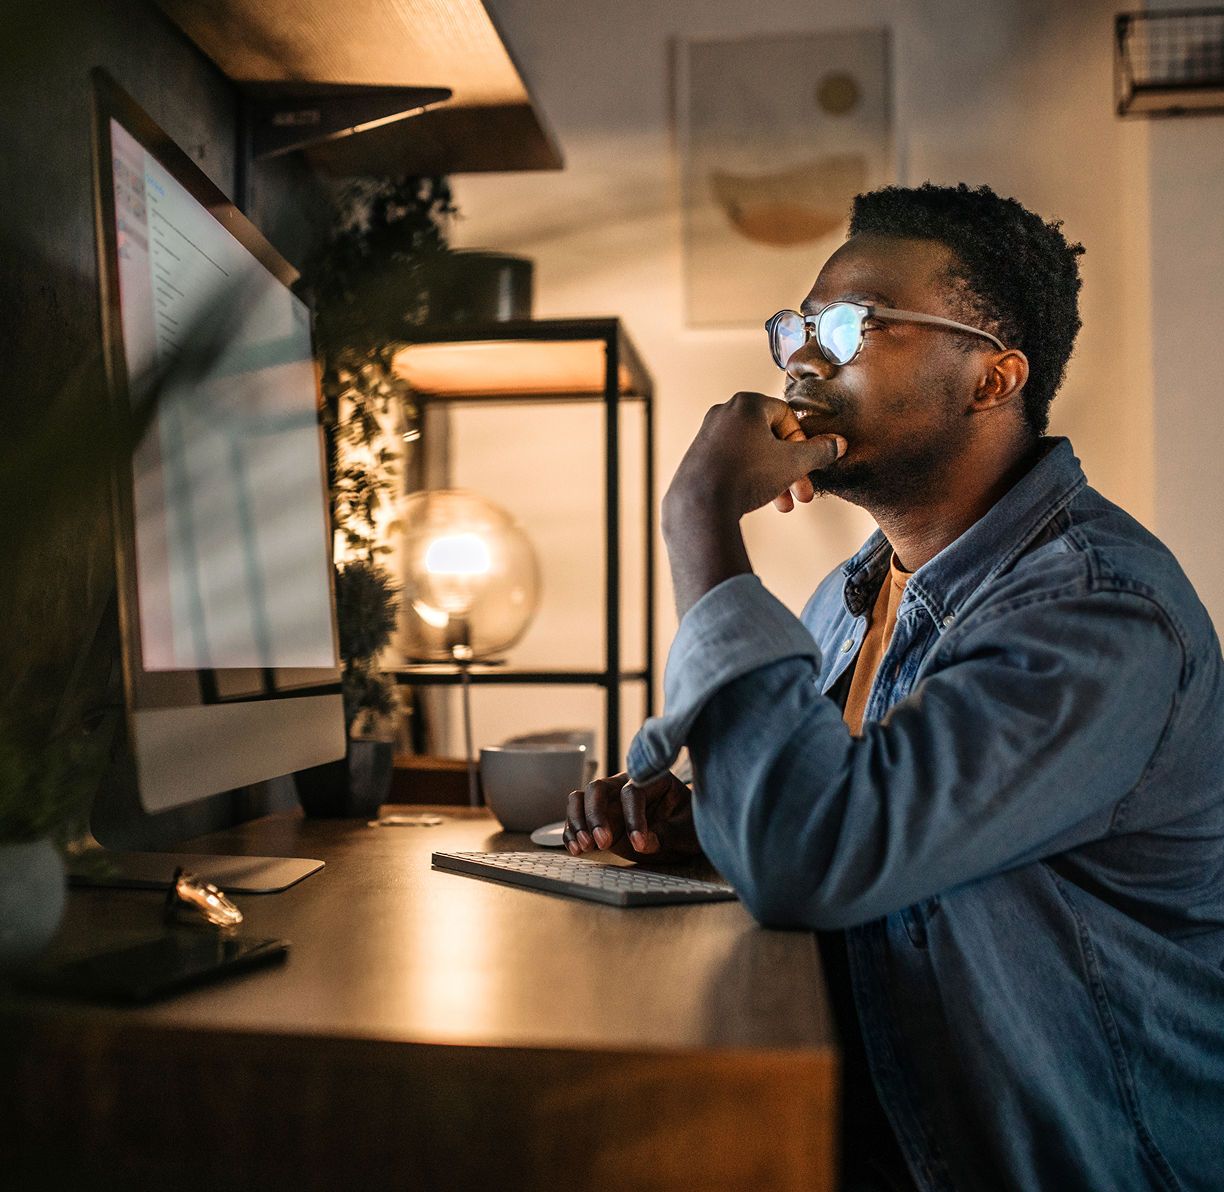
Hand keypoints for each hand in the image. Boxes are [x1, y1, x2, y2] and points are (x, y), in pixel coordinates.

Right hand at [563, 771, 700, 860]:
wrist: (684, 831)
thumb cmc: (688, 824)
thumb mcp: (688, 831)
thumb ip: (668, 834)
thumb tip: (644, 842)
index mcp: (652, 779)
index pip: (633, 792)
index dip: (633, 818)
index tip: (639, 844)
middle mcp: (626, 784)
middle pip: (599, 788)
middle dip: (595, 816)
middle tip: (602, 843)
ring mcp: (610, 800)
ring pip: (581, 798)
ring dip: (578, 822)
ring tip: (584, 847)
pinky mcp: (601, 818)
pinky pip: (577, 816)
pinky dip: (572, 832)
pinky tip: (576, 849)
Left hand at [661, 392, 844, 617]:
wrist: (700, 505)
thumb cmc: (748, 477)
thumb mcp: (794, 463)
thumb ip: (820, 451)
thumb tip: (840, 443)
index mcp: (747, 403)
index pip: (787, 416)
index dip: (803, 443)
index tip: (807, 467)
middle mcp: (724, 412)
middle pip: (769, 438)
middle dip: (790, 469)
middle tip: (802, 496)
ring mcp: (707, 434)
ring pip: (752, 453)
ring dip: (772, 479)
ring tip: (782, 506)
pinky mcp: (697, 456)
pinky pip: (732, 462)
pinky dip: (748, 478)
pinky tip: (755, 501)